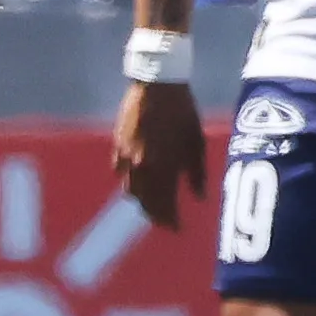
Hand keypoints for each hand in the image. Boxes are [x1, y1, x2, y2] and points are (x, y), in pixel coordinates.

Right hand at [111, 79, 206, 229]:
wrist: (155, 86)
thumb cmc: (183, 112)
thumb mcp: (195, 143)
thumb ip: (196, 173)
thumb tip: (199, 198)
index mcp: (162, 168)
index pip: (164, 204)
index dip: (170, 219)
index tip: (178, 229)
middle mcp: (140, 167)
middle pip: (144, 202)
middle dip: (155, 214)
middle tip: (166, 222)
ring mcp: (124, 157)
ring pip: (130, 190)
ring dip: (142, 202)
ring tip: (153, 207)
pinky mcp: (116, 146)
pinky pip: (120, 173)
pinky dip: (129, 183)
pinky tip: (138, 184)